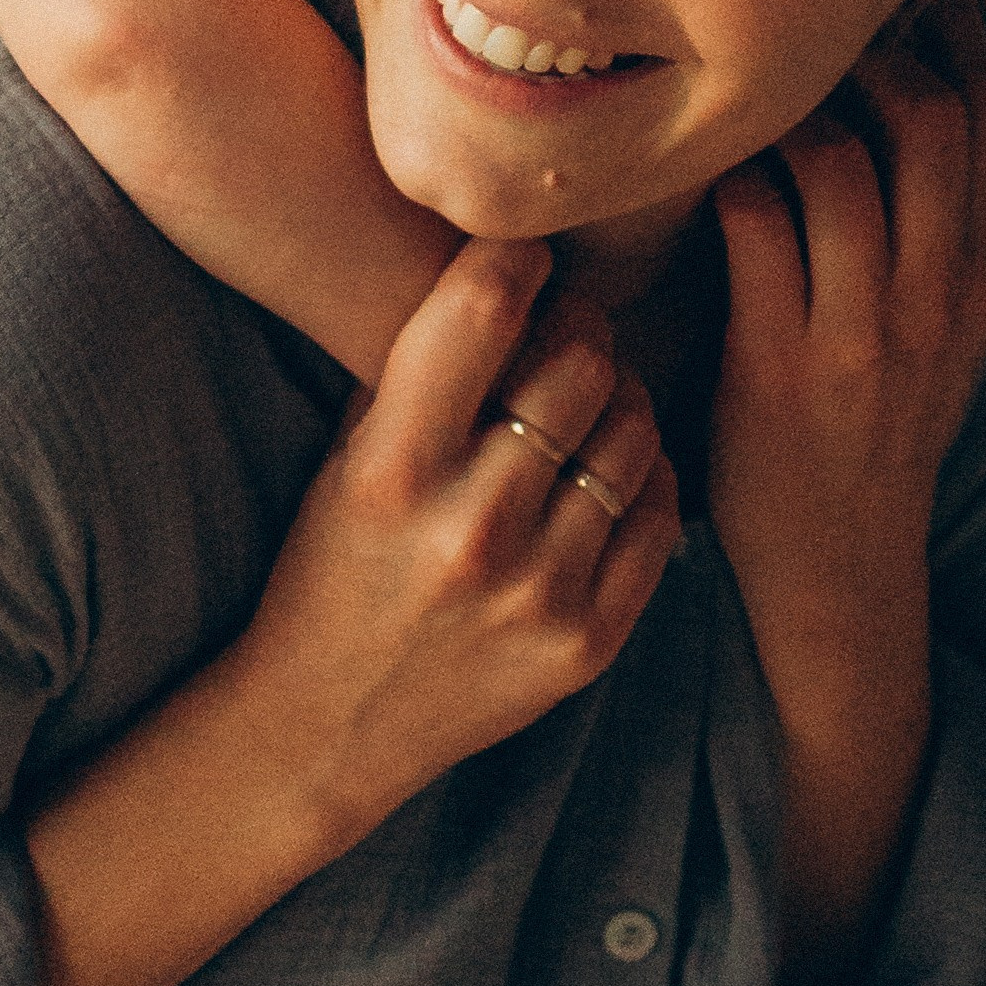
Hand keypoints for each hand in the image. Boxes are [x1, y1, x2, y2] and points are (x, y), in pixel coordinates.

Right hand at [240, 237, 680, 846]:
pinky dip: (644, 477)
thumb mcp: (349, 457)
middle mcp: (470, 528)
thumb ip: (422, 367)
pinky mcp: (588, 642)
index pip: (482, 311)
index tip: (523, 260)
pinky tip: (608, 473)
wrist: (326, 725)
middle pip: (581, 362)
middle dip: (581, 327)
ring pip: (634, 432)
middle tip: (569, 330)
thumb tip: (511, 263)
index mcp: (392, 468)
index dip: (517, 260)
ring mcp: (539, 591)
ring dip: (620, 399)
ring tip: (591, 402)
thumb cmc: (333, 565)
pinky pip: (659, 514)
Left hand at [709, 0, 985, 959]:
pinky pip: (753, 224)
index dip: (937, 35)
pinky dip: (716, 180)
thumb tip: (880, 90)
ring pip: (842, 158)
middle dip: (857, 55)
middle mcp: (942, 291)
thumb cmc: (863, 428)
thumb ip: (922, 221)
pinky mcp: (783, 364)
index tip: (871, 5)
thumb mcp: (932, 326)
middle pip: (928, 113)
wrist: (837, 574)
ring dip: (776, 113)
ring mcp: (868, 330)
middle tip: (784, 44)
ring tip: (725, 108)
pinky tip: (679, 177)